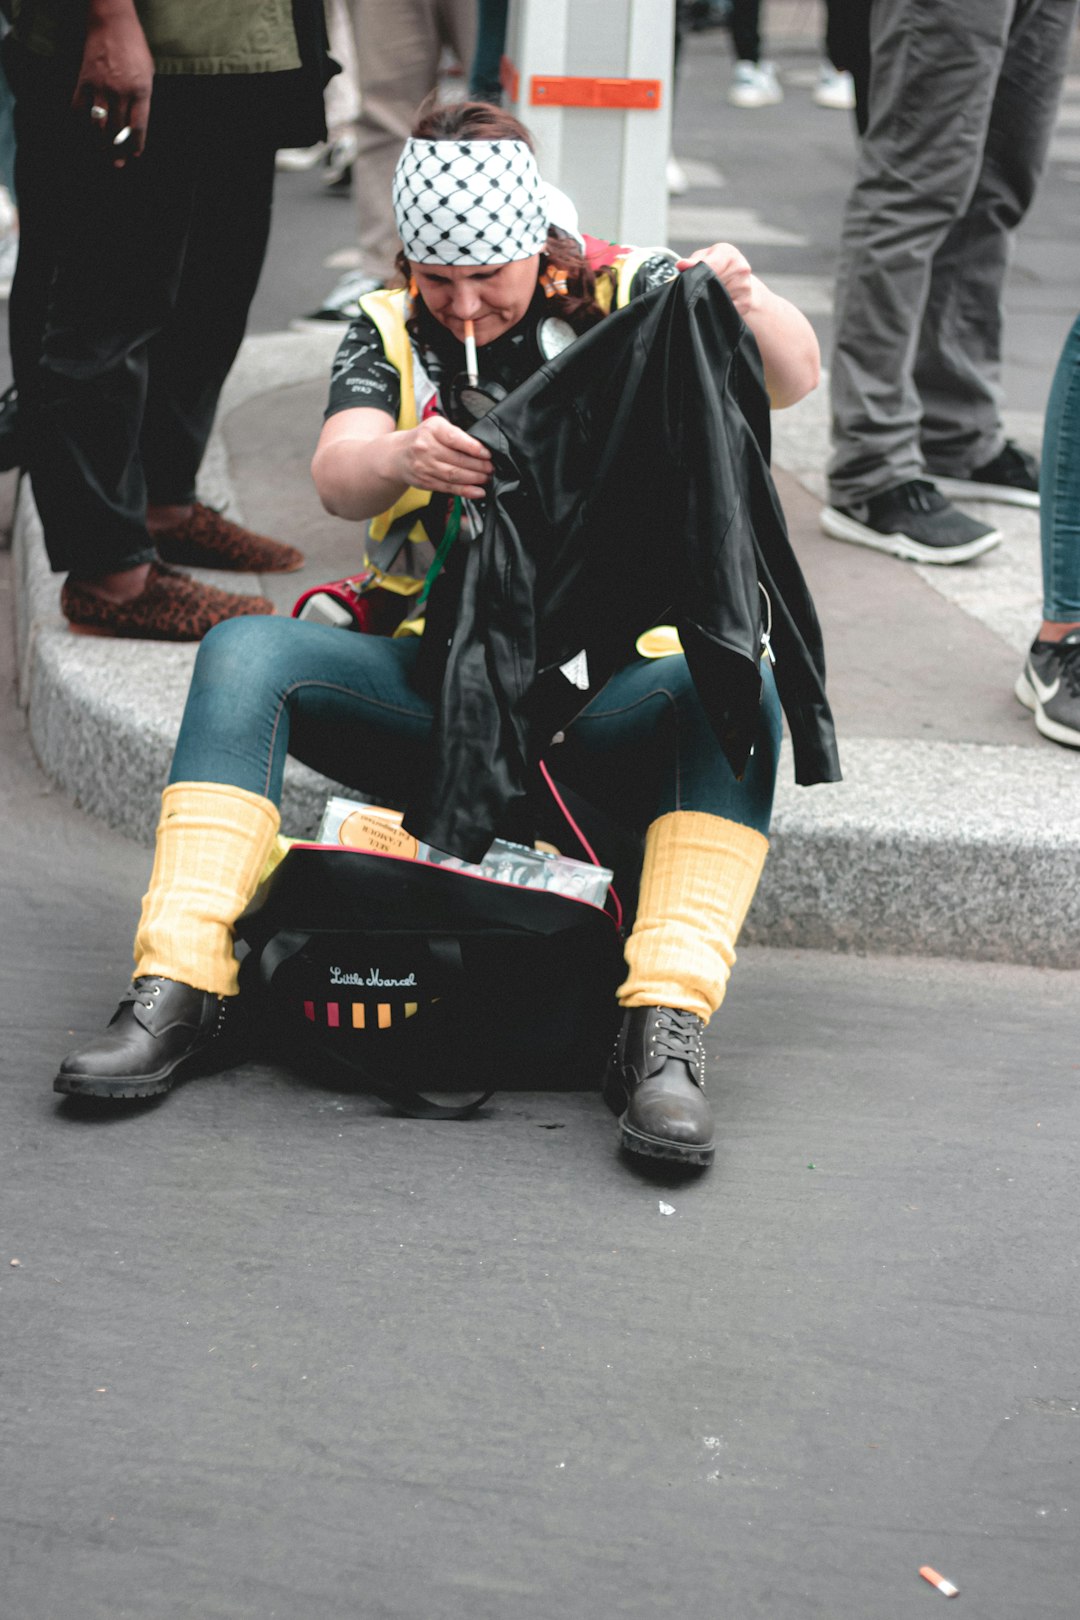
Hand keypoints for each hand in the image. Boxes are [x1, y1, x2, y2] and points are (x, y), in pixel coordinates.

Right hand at [72, 1, 153, 166]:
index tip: (134, 155)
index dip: (136, 144)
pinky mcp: (84, 79)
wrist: (111, 23)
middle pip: (118, 130)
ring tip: (100, 152)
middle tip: (116, 164)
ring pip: (99, 124)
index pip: (138, 126)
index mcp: (141, 90)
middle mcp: (121, 91)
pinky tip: (83, 132)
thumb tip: (136, 122)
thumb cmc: (134, 47)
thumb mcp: (148, 72)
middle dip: (117, 150)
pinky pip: (80, 108)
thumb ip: (143, 97)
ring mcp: (101, 86)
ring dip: (99, 142)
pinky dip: (80, 123)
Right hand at [395, 416, 492, 498]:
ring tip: (486, 478)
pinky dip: (465, 491)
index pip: (455, 439)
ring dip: (474, 479)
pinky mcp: (425, 481)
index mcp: (432, 430)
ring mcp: (424, 466)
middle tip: (490, 468)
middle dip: (479, 466)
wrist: (397, 455)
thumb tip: (481, 449)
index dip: (474, 448)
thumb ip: (456, 435)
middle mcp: (426, 447)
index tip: (487, 454)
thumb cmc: (422, 439)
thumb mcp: (436, 427)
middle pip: (457, 460)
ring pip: (454, 475)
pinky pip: (449, 488)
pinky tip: (477, 491)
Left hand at [677, 243, 756, 315]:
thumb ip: (693, 262)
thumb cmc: (717, 266)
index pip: (712, 266)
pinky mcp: (746, 303)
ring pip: (718, 299)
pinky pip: (725, 310)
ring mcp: (745, 286)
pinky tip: (718, 302)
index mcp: (729, 254)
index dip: (698, 275)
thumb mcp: (704, 258)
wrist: (738, 280)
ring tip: (711, 293)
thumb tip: (681, 265)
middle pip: (713, 284)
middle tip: (700, 288)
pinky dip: (717, 309)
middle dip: (703, 287)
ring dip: (709, 299)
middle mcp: (741, 268)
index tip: (688, 281)